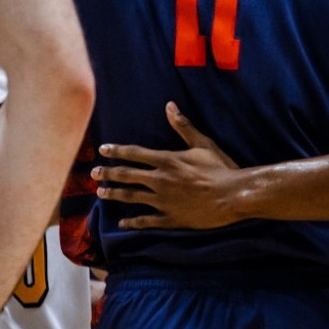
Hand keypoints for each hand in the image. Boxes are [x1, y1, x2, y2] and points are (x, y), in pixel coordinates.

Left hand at [92, 102, 244, 229]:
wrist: (235, 196)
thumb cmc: (221, 168)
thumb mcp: (203, 144)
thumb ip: (183, 126)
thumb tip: (169, 106)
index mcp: (166, 160)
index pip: (134, 153)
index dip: (116, 151)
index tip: (102, 150)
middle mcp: (160, 180)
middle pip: (126, 175)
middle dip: (107, 173)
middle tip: (93, 173)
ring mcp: (164, 200)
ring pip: (131, 197)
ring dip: (114, 194)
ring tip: (101, 193)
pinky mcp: (171, 218)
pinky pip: (146, 221)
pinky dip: (132, 221)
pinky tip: (121, 222)